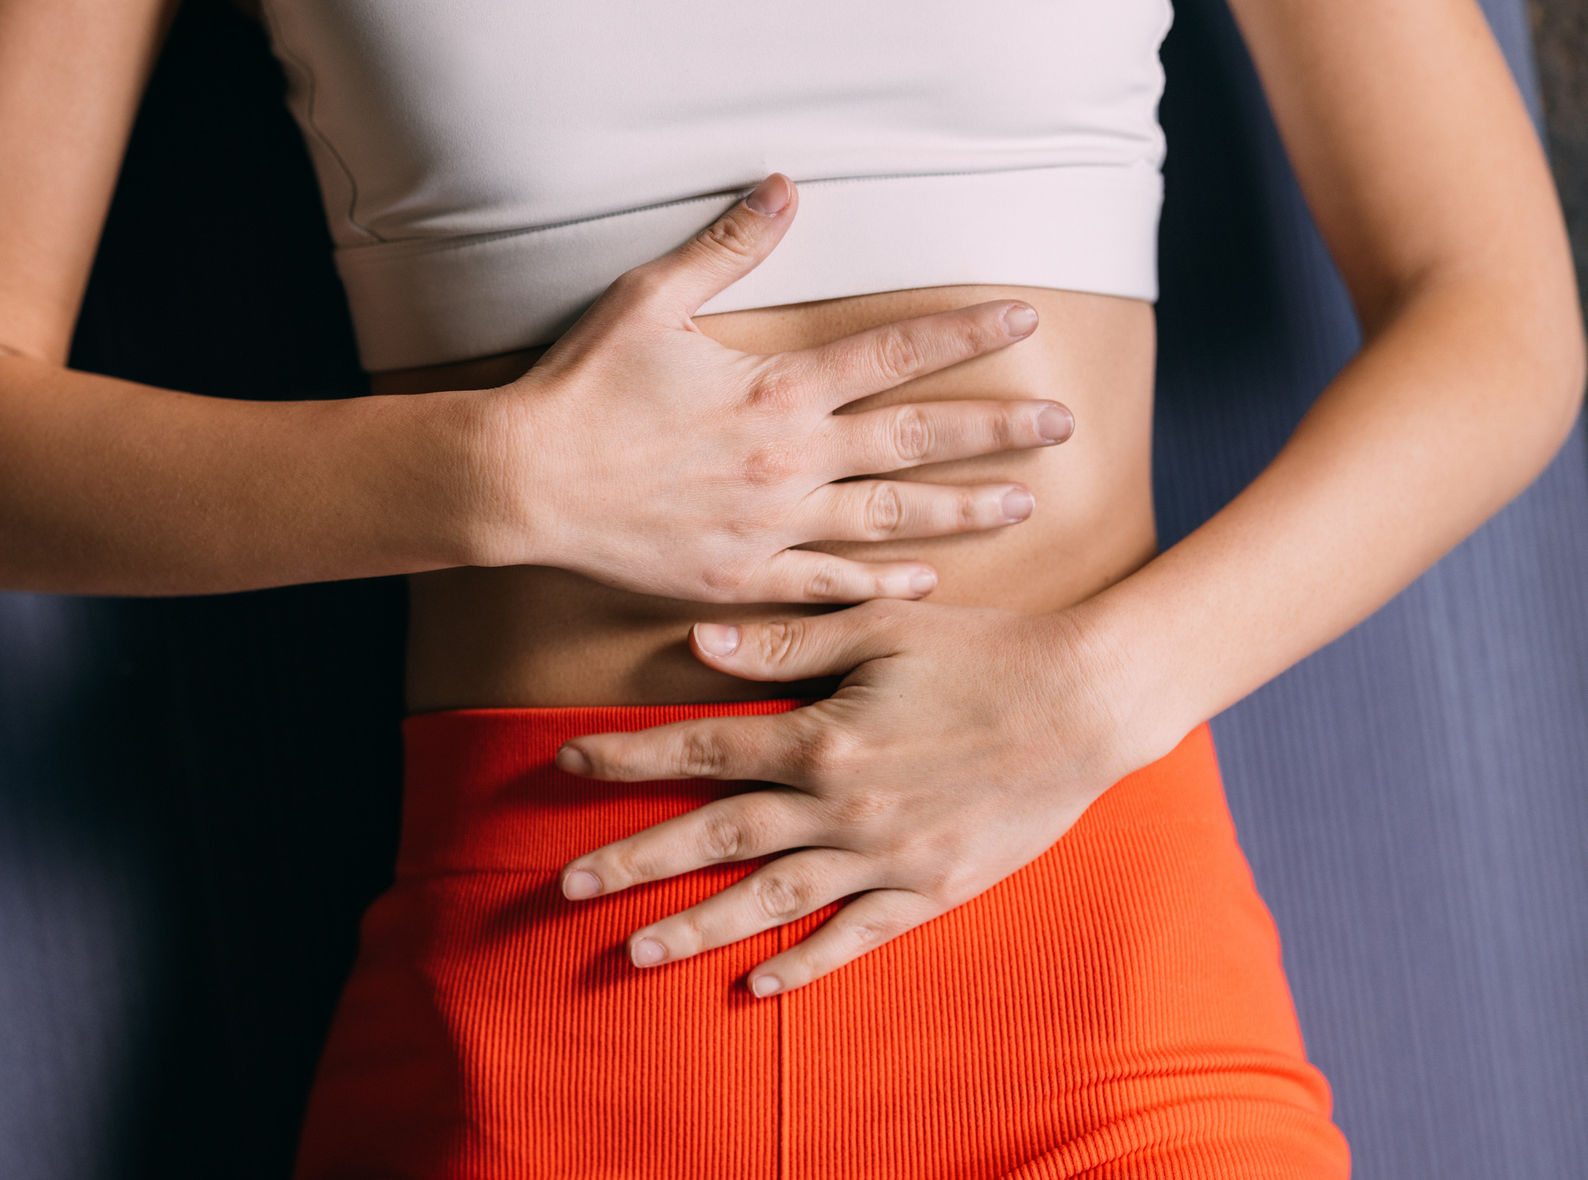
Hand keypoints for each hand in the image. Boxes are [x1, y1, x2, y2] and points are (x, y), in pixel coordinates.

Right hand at [479, 174, 1074, 604]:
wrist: (525, 482)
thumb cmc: (583, 387)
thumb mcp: (651, 298)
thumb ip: (728, 247)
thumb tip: (786, 188)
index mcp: (778, 388)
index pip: (894, 353)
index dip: (963, 333)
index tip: (1024, 320)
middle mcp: (791, 459)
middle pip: (916, 439)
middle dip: (995, 429)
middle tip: (1061, 427)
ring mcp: (772, 524)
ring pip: (891, 518)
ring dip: (961, 509)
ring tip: (1022, 504)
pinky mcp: (741, 574)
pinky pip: (828, 584)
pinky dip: (882, 583)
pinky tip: (927, 580)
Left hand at [552, 599, 1175, 994]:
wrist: (1091, 702)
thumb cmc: (986, 651)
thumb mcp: (883, 627)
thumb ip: (789, 639)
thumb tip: (699, 639)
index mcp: (823, 735)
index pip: (701, 748)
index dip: (628, 758)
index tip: (567, 764)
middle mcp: (842, 805)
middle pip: (716, 836)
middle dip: (633, 859)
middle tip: (564, 885)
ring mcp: (886, 856)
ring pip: (770, 898)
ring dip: (695, 925)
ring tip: (631, 949)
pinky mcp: (932, 889)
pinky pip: (855, 937)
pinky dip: (804, 962)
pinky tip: (755, 983)